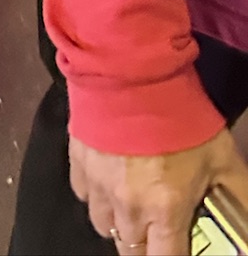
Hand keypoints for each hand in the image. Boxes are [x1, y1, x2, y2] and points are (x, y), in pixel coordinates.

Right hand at [70, 126, 247, 254]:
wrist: (132, 71)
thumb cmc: (180, 115)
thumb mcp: (223, 156)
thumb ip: (237, 193)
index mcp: (165, 209)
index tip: (179, 247)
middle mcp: (128, 206)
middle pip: (131, 250)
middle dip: (145, 245)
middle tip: (158, 230)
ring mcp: (99, 185)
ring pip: (104, 225)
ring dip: (119, 221)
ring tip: (132, 205)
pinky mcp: (78, 162)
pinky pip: (84, 194)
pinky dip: (96, 194)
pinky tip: (110, 179)